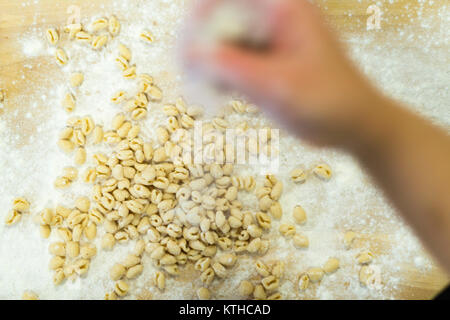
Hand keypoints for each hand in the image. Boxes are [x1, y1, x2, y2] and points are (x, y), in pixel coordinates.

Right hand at [184, 0, 381, 146]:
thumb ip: (232, 67)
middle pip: (222, 18)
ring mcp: (267, 43)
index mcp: (283, 9)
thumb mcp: (278, 84)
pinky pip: (232, 62)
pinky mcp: (264, 65)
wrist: (352, 126)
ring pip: (223, 42)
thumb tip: (189, 53)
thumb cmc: (328, 101)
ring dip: (207, 61)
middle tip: (187, 68)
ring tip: (199, 86)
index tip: (187, 41)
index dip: (203, 12)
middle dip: (200, 41)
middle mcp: (273, 20)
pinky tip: (215, 94)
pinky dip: (219, 76)